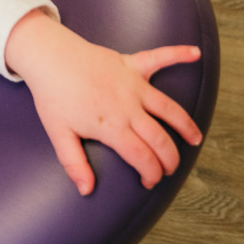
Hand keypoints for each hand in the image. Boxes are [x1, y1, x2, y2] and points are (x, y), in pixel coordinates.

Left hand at [4, 10, 202, 195]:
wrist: (48, 56)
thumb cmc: (52, 95)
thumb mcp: (58, 133)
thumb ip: (74, 163)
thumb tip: (86, 190)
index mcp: (112, 127)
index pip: (142, 157)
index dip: (151, 174)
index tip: (150, 182)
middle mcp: (128, 107)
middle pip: (159, 138)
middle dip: (169, 158)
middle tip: (170, 169)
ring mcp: (133, 84)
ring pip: (169, 108)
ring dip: (185, 124)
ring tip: (195, 139)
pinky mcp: (131, 64)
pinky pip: (159, 57)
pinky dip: (178, 53)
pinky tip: (194, 53)